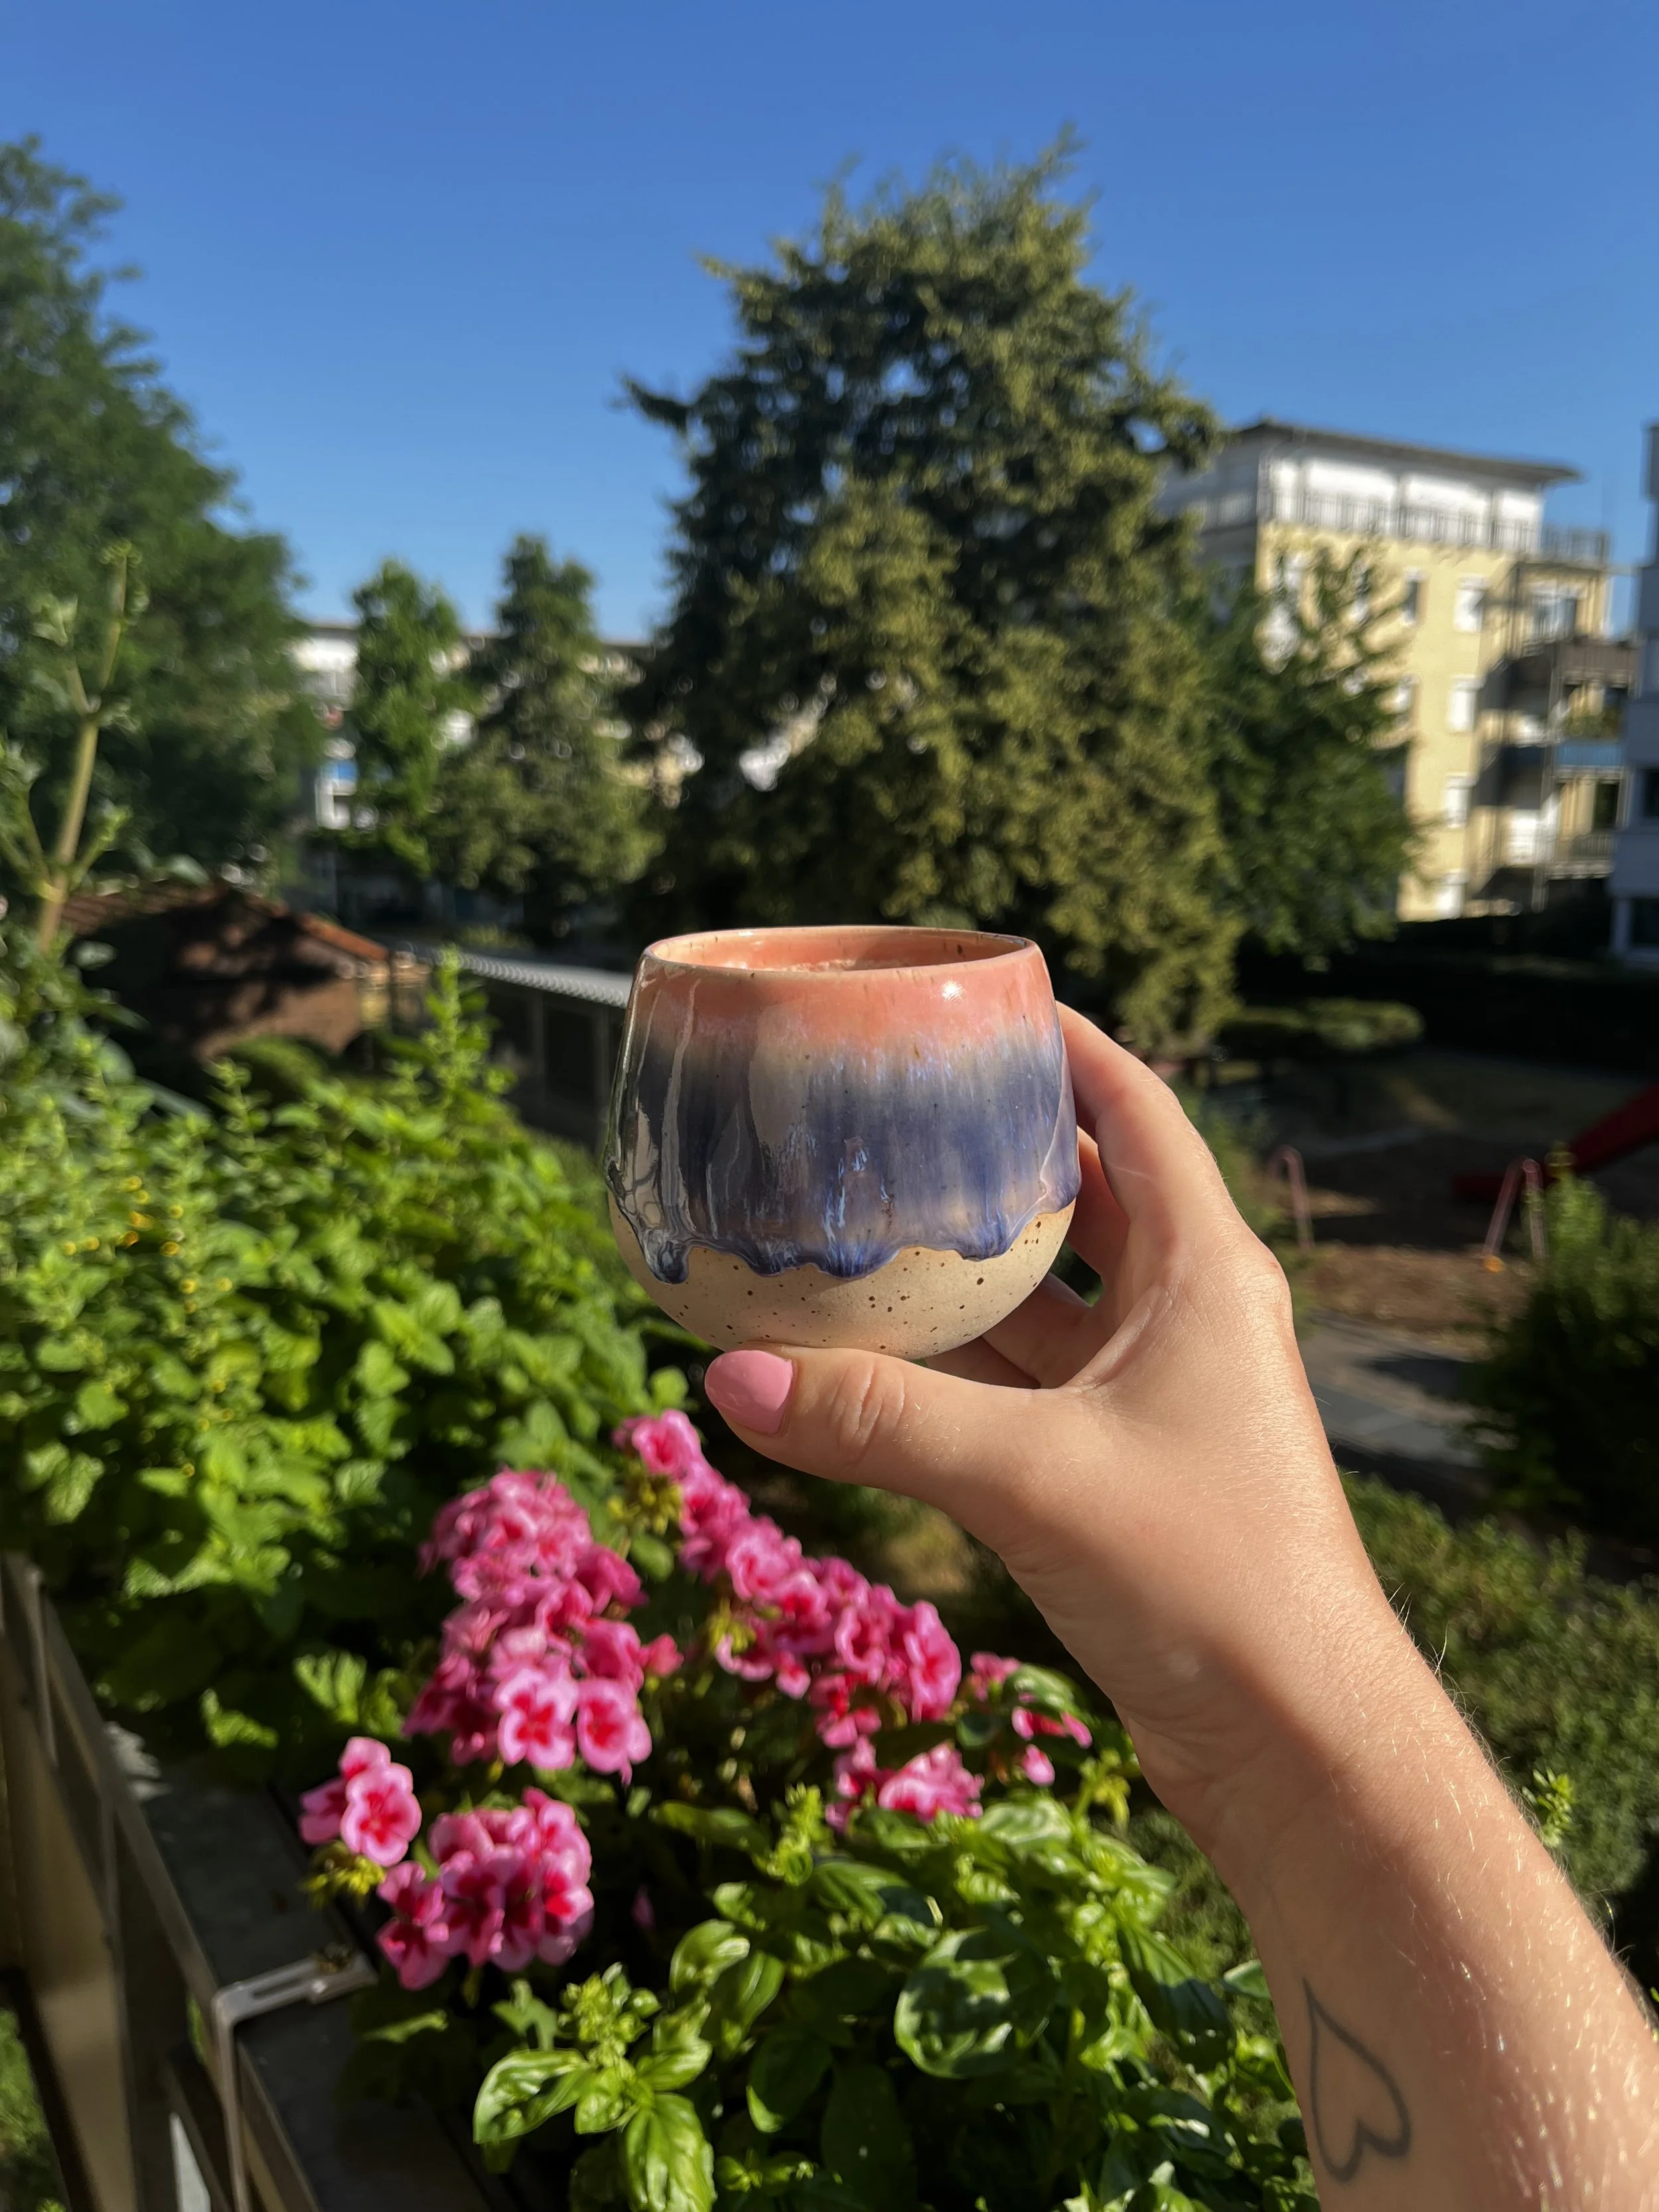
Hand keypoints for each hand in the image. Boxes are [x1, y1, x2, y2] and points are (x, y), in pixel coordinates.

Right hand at [702, 1007, 1407, 1871]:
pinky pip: (1028, 1384)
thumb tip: (729, 1376)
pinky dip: (959, 1366)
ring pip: (1047, 1297)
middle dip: (991, 1152)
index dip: (1065, 1044)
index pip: (1136, 1108)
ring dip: (965, 1268)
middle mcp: (1188, 1313)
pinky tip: (872, 1358)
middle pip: (1084, 1192)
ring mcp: (1159, 1394)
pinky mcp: (1125, 1467)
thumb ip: (883, 1423)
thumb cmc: (1211, 1580)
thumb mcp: (1035, 1478)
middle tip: (885, 1114)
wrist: (1303, 1746)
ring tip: (856, 1222)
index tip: (977, 1004)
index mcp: (1205, 1269)